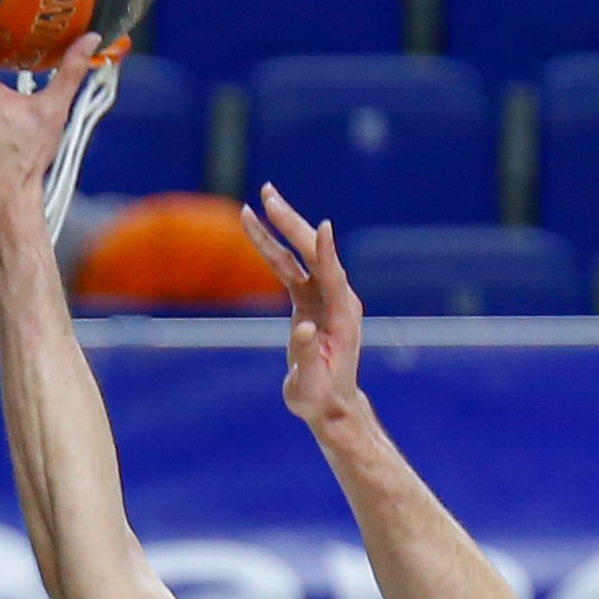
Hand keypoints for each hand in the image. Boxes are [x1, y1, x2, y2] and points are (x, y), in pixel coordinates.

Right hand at [240, 184, 365, 432]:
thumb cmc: (320, 396)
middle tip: (268, 194)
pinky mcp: (308, 298)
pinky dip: (271, 248)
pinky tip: (254, 227)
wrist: (329, 403)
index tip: (323, 226)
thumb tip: (304, 330)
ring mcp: (323, 296)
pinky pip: (287, 267)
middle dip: (290, 223)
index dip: (327, 253)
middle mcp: (337, 298)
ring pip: (298, 254)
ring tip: (258, 201)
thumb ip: (308, 356)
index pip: (334, 277)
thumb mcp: (310, 383)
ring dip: (278, 227)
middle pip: (313, 253)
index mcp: (343, 317)